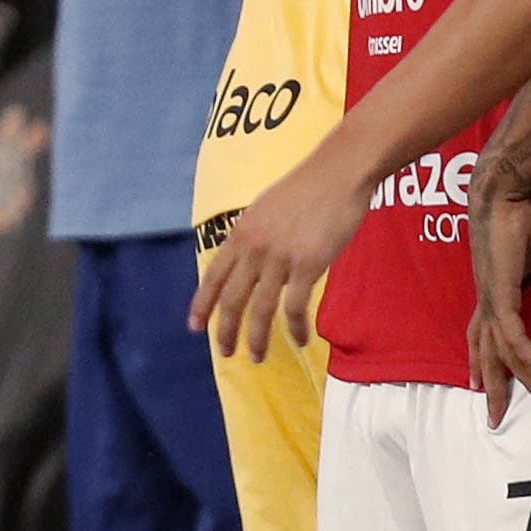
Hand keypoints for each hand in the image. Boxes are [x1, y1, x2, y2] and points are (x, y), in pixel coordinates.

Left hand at [188, 150, 372, 359]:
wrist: (336, 174)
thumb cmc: (305, 189)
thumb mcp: (265, 209)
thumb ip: (253, 235)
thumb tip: (247, 259)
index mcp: (241, 232)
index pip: (213, 275)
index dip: (202, 304)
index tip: (194, 327)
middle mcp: (253, 247)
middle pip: (232, 298)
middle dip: (225, 330)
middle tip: (224, 353)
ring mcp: (279, 257)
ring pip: (260, 309)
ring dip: (257, 338)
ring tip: (257, 356)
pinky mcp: (308, 264)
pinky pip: (295, 307)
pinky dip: (296, 328)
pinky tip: (300, 339)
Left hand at [466, 194, 530, 426]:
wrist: (508, 190)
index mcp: (498, 292)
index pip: (489, 336)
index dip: (486, 361)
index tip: (483, 387)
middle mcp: (490, 301)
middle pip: (486, 354)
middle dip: (493, 387)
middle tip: (495, 420)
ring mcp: (493, 299)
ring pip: (501, 353)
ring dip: (518, 382)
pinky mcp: (500, 294)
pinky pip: (514, 337)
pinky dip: (527, 359)